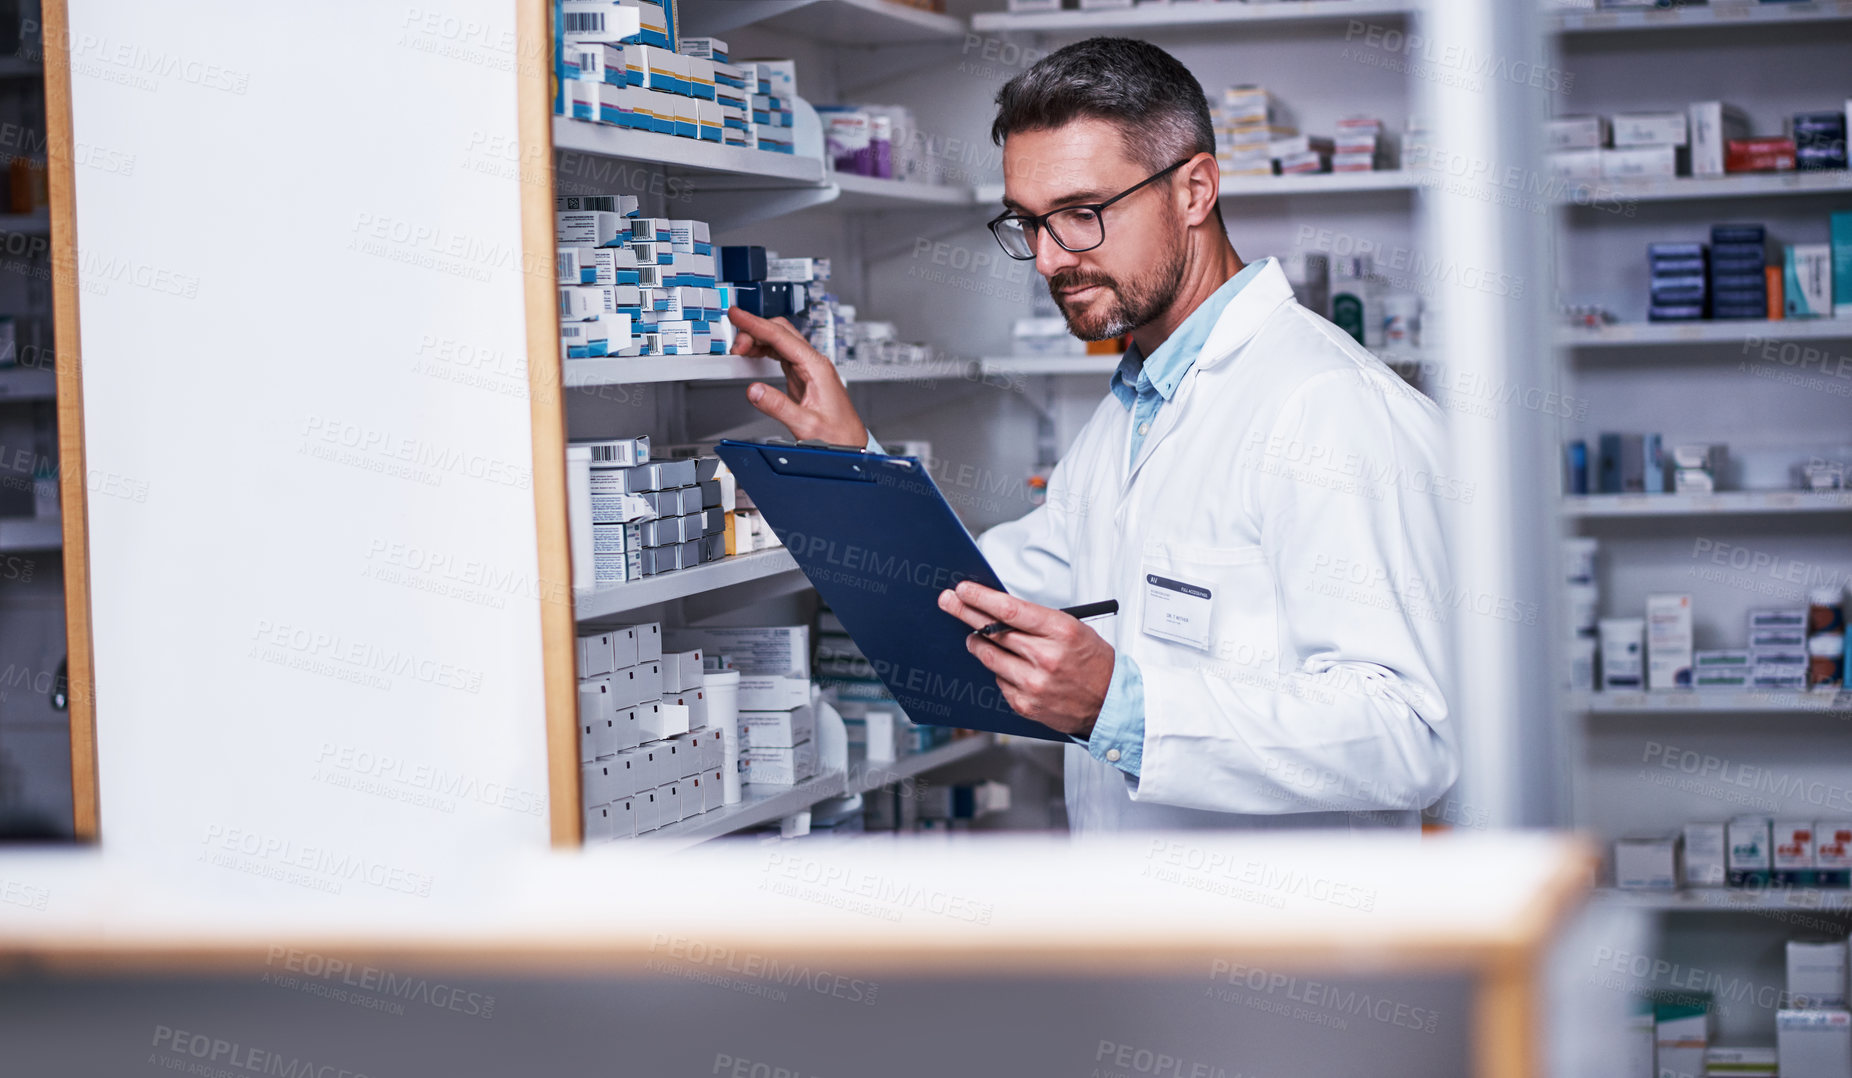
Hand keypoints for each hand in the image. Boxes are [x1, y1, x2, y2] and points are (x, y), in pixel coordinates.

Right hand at [729, 307, 867, 446]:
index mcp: (817, 367)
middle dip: (755, 331)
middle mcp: (814, 363)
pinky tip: (753, 356)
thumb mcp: (806, 425)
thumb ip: (778, 407)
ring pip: (780, 341)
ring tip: (739, 351)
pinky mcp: (804, 375)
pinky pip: (781, 354)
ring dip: (758, 341)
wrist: (850, 443)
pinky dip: (764, 351)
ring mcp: (809, 368)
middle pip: (781, 332)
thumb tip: (754, 391)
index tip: (737, 315)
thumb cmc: (837, 435)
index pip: (781, 336)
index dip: (755, 324)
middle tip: (734, 344)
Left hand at [937, 581, 1114, 737]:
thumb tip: (998, 609)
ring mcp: (1033, 684)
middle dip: (965, 613)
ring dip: (977, 643)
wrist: (1111, 703)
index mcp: (1060, 632)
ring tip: (973, 636)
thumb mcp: (1073, 630)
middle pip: (992, 631)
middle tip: (948, 601)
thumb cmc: (1094, 663)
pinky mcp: (1025, 704)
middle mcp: (1045, 658)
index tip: (964, 589)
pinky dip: (1000, 670)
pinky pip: (999, 680)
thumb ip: (1036, 621)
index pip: (1009, 609)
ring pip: (989, 656)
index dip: (981, 597)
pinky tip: (1008, 666)